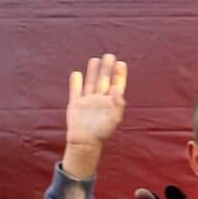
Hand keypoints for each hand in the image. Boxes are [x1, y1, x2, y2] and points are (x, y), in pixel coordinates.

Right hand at [64, 54, 126, 176]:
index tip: (121, 63)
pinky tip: (77, 73)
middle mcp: (99, 100)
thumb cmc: (101, 133)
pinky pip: (75, 90)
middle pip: (103, 80)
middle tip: (109, 55)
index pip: (116, 85)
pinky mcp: (75, 104)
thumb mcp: (113, 119)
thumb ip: (118, 104)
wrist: (84, 142)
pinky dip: (75, 82)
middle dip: (107, 69)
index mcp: (110, 103)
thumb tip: (118, 89)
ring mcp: (87, 101)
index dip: (119, 75)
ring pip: (90, 82)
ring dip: (93, 72)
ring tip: (95, 59)